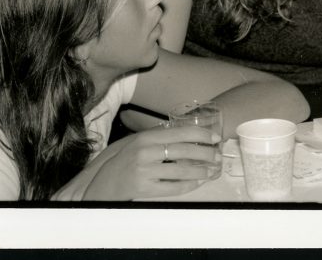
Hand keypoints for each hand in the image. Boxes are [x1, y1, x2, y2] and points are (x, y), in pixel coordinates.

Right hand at [82, 124, 220, 199]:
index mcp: (146, 137)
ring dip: (201, 171)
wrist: (103, 182)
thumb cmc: (125, 160)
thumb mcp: (139, 141)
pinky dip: (188, 185)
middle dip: (206, 154)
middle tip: (217, 156)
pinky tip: (197, 182)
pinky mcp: (144, 188)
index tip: (215, 137)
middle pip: (184, 151)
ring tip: (212, 171)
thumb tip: (189, 132)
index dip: (201, 134)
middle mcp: (146, 152)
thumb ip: (160, 136)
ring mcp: (145, 171)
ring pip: (181, 171)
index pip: (181, 132)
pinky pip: (173, 187)